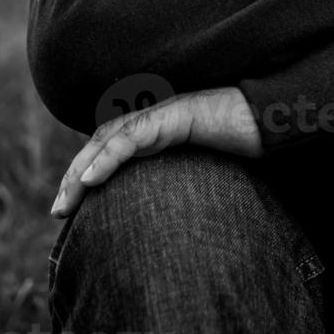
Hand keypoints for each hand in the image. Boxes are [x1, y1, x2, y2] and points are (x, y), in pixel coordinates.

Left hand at [50, 87, 261, 218]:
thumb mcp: (205, 172)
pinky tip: (93, 179)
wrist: (277, 119)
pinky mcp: (177, 115)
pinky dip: (110, 157)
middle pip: (100, 143)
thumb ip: (179, 185)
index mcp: (156, 128)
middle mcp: (154, 117)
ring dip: (83, 170)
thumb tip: (164, 221)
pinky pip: (135, 136)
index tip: (67, 209)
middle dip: (74, 177)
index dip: (83, 174)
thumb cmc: (247, 144)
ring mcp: (164, 113)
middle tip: (57, 212)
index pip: (107, 148)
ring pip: (110, 140)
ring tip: (66, 201)